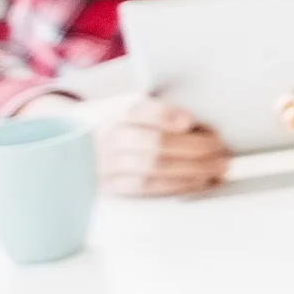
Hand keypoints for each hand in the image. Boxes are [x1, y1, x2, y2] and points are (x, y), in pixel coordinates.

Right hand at [86, 92, 228, 195]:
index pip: (137, 110)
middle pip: (153, 143)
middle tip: (221, 148)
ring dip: (193, 169)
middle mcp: (107, 137)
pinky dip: (179, 185)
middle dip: (194, 147)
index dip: (164, 116)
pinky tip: (201, 181)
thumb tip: (204, 123)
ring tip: (219, 167)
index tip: (190, 121)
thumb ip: (159, 109)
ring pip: (153, 168)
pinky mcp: (110, 186)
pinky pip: (147, 188)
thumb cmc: (118, 122)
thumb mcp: (128, 105)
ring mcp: (106, 164)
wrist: (72, 144)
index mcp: (114, 110)